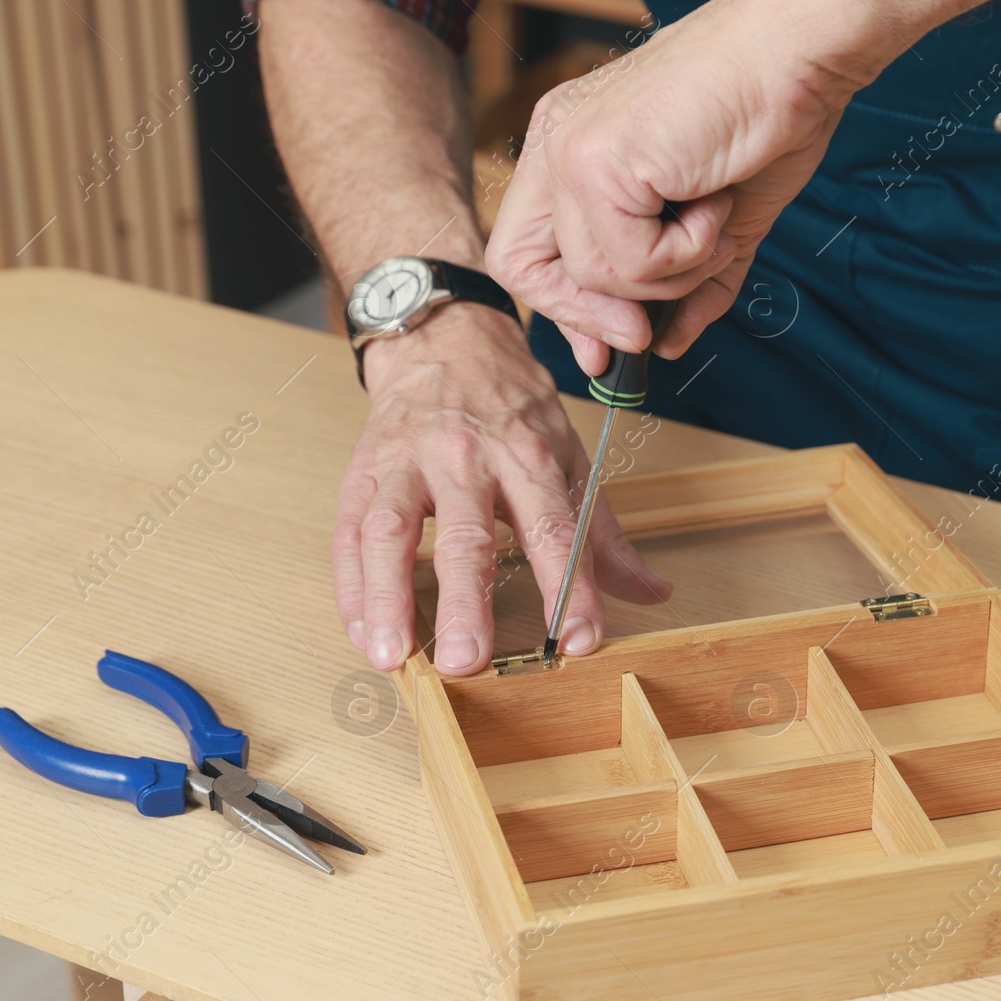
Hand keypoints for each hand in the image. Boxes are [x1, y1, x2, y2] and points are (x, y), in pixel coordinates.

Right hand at [333, 303, 671, 674]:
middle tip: (467, 661)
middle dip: (466, 601)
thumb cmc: (510, 407)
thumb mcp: (569, 455)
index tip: (578, 640)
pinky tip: (363, 632)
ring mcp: (407, 462)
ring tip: (391, 656)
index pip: (552, 527)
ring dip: (388, 598)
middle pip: (466, 534)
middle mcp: (465, 457)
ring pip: (389, 531)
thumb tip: (652, 592)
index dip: (568, 586)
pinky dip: (352, 587)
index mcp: (527, 454)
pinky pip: (349, 533)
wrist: (444, 340)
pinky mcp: (363, 472)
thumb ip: (601, 533)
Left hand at [484, 0, 983, 373]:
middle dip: (586, 316)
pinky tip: (715, 199)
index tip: (619, 339)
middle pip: (521, 267)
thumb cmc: (765, 119)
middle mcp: (557, 142)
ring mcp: (570, 150)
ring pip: (593, 276)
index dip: (564, 308)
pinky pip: (630, 263)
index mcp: (571, 146)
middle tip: (648, 331)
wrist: (801, 56)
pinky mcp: (599, 162)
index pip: (525, 249)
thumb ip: (685, 285)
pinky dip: (688, 253)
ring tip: (715, 220)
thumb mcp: (717, 224)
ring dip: (670, 275)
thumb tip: (665, 347)